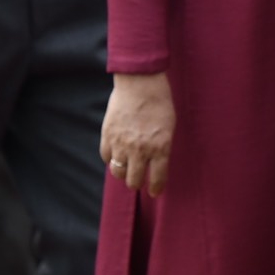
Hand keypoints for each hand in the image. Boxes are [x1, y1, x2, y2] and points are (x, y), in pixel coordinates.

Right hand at [101, 72, 174, 195]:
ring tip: (126, 167)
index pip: (158, 179)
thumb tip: (156, 164)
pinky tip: (116, 153)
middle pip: (134, 181)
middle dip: (137, 182)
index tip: (154, 191)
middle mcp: (140, 150)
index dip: (156, 189)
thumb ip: (162, 147)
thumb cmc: (159, 102)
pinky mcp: (107, 136)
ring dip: (123, 172)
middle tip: (138, 178)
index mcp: (160, 148)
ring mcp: (122, 144)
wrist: (140, 82)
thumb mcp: (169, 127)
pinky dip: (111, 159)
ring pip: (118, 172)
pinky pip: (106, 157)